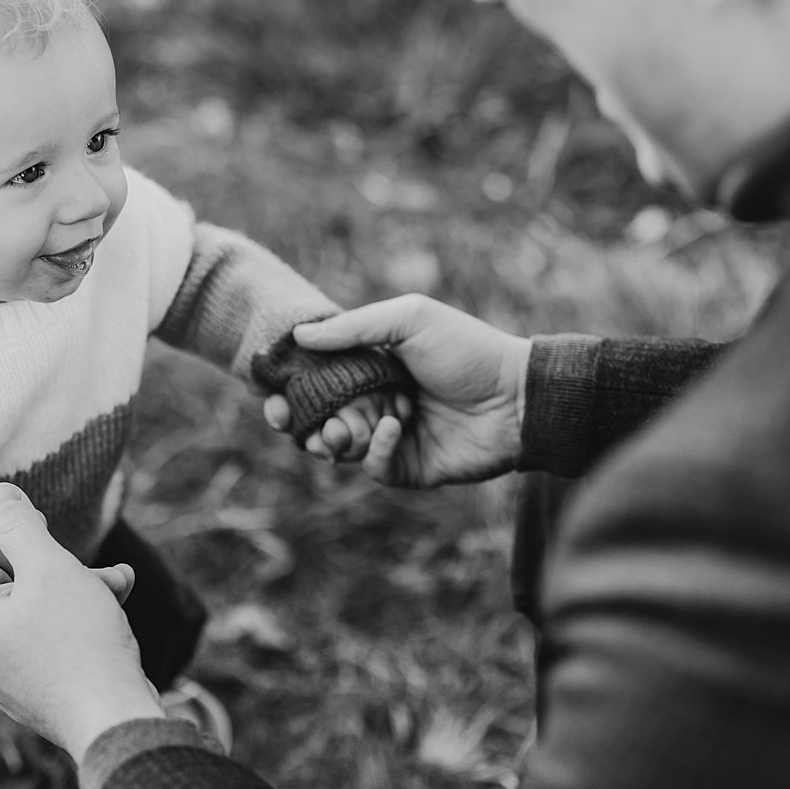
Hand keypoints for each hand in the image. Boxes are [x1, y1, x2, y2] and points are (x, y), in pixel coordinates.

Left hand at [0, 483, 163, 761]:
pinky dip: (70, 612)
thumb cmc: (77, 646)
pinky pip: (40, 635)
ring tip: (110, 581)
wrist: (116, 722)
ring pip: (22, 610)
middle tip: (61, 547)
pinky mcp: (33, 687)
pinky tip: (111, 599)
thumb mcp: (50, 569)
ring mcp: (2, 675)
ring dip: (63, 588)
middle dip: (26, 563)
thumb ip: (19, 526)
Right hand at [264, 294, 529, 487]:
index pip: (317, 383)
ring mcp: (391, 438)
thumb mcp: (409, 320)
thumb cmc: (467, 350)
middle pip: (320, 419)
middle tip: (289, 420)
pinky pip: (374, 467)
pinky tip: (393, 426)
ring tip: (342, 427)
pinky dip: (376, 448)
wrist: (519, 397)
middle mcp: (376, 403)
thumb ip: (353, 328)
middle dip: (302, 421)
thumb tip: (299, 335)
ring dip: (334, 437)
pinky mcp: (409, 468)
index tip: (270, 397)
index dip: (289, 392)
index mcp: (371, 369)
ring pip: (340, 449)